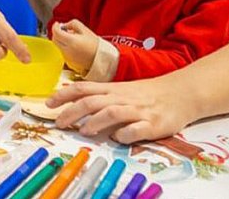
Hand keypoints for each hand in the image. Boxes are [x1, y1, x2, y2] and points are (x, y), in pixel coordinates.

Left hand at [46, 78, 194, 143]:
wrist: (180, 93)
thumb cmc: (146, 94)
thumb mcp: (120, 90)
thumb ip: (99, 96)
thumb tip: (73, 103)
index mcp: (112, 89)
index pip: (82, 88)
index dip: (63, 95)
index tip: (48, 103)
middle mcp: (122, 98)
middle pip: (91, 101)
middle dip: (72, 112)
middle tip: (59, 123)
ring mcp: (137, 110)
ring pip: (111, 112)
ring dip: (95, 122)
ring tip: (83, 131)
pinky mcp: (152, 124)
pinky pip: (136, 129)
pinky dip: (124, 134)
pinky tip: (118, 138)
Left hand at [51, 20, 98, 74]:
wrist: (102, 60)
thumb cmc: (96, 45)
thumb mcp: (85, 30)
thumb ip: (73, 24)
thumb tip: (64, 25)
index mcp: (71, 41)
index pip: (56, 32)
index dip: (55, 26)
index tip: (58, 24)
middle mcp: (67, 50)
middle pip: (54, 39)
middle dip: (56, 33)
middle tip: (63, 29)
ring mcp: (67, 57)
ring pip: (58, 46)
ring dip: (60, 40)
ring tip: (71, 37)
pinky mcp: (69, 62)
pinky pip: (62, 52)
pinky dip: (64, 46)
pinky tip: (73, 45)